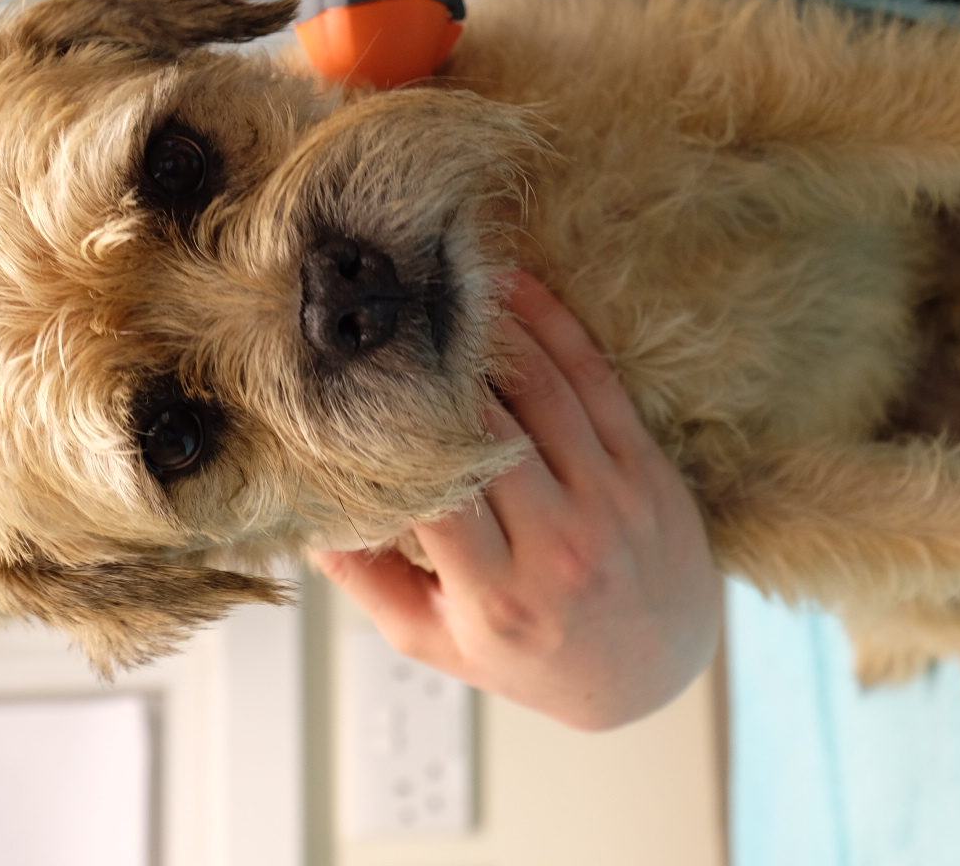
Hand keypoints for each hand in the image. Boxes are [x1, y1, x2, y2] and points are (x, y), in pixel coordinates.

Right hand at [313, 273, 722, 730]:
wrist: (654, 668)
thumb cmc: (538, 654)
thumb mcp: (438, 643)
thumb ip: (369, 583)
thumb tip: (305, 521)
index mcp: (498, 596)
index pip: (436, 497)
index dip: (397, 436)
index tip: (354, 386)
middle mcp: (560, 547)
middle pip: (490, 429)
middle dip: (438, 369)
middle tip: (390, 314)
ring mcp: (611, 500)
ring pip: (544, 390)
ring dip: (492, 332)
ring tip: (442, 291)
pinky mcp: (646, 466)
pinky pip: (596, 379)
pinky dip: (554, 327)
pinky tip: (515, 290)